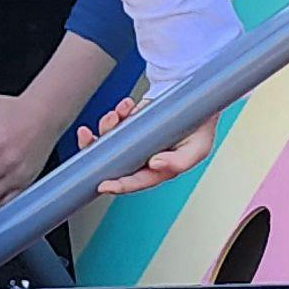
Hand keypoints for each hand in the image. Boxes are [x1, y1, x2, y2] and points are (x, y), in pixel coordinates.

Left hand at [73, 94, 212, 195]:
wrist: (199, 103)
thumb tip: (154, 165)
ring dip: (107, 125)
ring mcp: (135, 140)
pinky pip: (116, 121)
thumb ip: (179, 163)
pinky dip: (117, 112)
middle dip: (97, 148)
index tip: (104, 185)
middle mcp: (142, 158)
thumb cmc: (199, 131)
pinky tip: (125, 106)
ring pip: (109, 139)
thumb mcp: (198, 149)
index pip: (136, 181)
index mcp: (158, 170)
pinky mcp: (131, 123)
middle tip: (88, 137)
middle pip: (112, 161)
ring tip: (116, 114)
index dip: (120, 186)